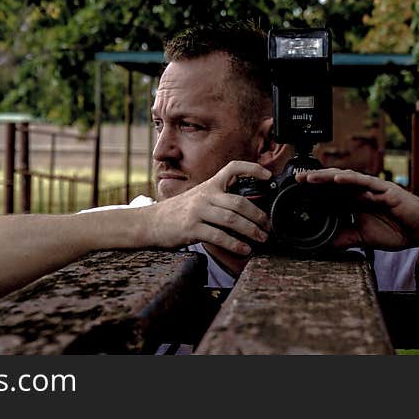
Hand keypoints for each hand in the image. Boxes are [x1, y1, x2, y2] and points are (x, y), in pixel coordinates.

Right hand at [145, 161, 272, 255]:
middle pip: (239, 202)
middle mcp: (205, 196)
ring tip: (261, 238)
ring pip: (231, 220)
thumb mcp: (198, 197)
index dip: (252, 169)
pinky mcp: (191, 228)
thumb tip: (246, 209)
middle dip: (258, 215)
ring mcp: (198, 212)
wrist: (150, 222)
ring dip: (251, 231)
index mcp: (209, 185)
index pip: (232, 168)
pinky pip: (218, 236)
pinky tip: (244, 249)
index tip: (268, 175)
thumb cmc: (178, 212)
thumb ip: (218, 199)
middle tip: (268, 225)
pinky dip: (235, 244)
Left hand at [295, 169, 418, 250]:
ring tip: (309, 177)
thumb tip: (325, 244)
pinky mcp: (384, 190)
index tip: (293, 193)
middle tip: (295, 180)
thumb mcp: (363, 238)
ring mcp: (372, 189)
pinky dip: (351, 180)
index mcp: (354, 201)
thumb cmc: (396, 230)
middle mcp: (360, 192)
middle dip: (314, 181)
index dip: (312, 192)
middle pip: (333, 183)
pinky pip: (365, 182)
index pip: (329, 194)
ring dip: (326, 177)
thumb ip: (345, 238)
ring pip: (345, 179)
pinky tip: (337, 179)